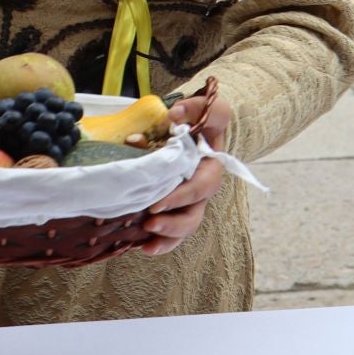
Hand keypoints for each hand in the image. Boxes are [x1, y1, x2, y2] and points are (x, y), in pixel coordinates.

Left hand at [141, 88, 232, 255]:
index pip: (202, 186)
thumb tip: (174, 115)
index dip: (181, 196)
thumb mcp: (207, 107)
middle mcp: (202, 188)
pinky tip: (142, 247)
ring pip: (185, 226)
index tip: (157, 203)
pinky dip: (160, 241)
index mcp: (211, 167)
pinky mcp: (175, 206)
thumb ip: (193, 107)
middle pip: (194, 213)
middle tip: (150, 220)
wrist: (199, 125)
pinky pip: (173, 230)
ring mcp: (189, 200)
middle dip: (173, 222)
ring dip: (167, 236)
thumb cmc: (202, 118)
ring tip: (147, 241)